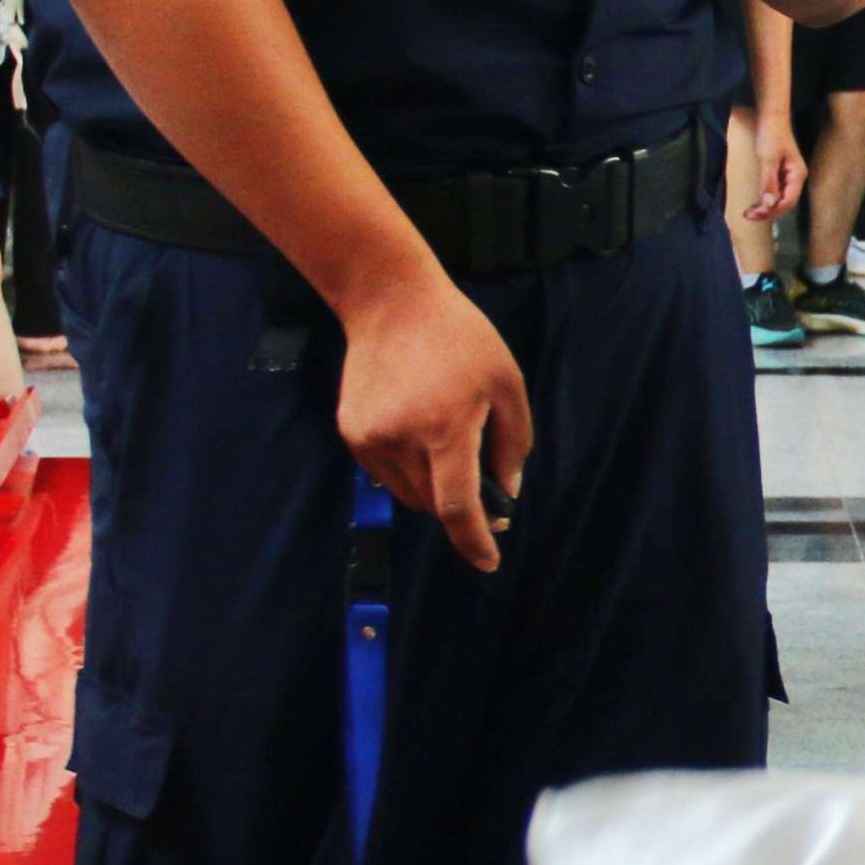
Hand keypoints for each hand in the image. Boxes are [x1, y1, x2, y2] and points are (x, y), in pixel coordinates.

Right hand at [336, 266, 532, 573]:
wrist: (390, 302)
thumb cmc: (460, 338)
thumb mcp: (506, 384)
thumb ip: (512, 445)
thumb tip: (505, 495)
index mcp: (445, 428)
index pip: (457, 507)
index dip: (474, 540)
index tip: (489, 562)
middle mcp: (401, 439)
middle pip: (435, 504)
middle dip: (463, 506)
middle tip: (487, 484)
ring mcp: (370, 438)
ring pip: (410, 494)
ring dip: (435, 487)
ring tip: (447, 438)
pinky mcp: (352, 433)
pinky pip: (387, 474)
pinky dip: (410, 468)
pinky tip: (419, 426)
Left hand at [744, 131, 806, 221]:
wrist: (771, 117)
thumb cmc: (771, 135)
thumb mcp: (768, 160)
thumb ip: (769, 183)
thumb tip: (769, 204)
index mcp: (797, 175)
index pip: (788, 201)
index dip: (772, 211)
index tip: (756, 214)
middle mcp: (796, 178)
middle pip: (785, 203)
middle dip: (768, 211)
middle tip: (749, 215)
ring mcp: (789, 176)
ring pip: (780, 199)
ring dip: (766, 207)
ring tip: (750, 212)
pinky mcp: (781, 173)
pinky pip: (775, 191)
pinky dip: (766, 198)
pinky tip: (757, 202)